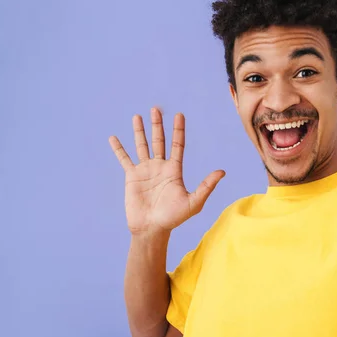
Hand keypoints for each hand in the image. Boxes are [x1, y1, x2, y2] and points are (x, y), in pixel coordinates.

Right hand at [109, 107, 224, 235]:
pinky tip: (113, 137)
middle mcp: (160, 166)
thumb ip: (207, 186)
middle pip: (159, 140)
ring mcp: (145, 170)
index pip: (178, 145)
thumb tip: (222, 171)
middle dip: (157, 125)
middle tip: (156, 108)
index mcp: (175, 170)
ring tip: (137, 116)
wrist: (152, 229)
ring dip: (139, 131)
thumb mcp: (194, 202)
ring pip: (142, 145)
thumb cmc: (174, 218)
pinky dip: (119, 149)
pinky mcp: (132, 177)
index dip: (178, 130)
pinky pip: (124, 159)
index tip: (179, 114)